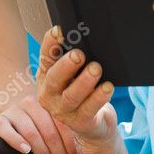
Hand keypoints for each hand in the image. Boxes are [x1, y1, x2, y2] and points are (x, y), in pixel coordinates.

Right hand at [0, 92, 79, 153]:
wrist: (13, 104)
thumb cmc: (40, 118)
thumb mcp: (53, 117)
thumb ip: (65, 128)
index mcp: (49, 101)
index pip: (63, 124)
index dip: (71, 144)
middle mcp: (32, 103)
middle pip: (48, 130)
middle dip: (60, 153)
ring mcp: (15, 111)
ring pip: (31, 133)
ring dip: (43, 152)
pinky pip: (6, 131)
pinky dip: (17, 141)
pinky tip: (26, 151)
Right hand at [36, 28, 117, 145]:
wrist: (92, 123)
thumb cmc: (81, 90)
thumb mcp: (73, 73)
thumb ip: (72, 55)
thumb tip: (78, 32)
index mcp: (46, 77)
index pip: (46, 57)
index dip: (50, 44)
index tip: (59, 30)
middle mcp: (50, 94)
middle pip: (55, 78)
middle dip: (66, 65)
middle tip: (78, 54)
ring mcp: (63, 111)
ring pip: (72, 96)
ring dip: (84, 81)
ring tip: (96, 69)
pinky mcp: (80, 122)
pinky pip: (89, 109)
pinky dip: (99, 97)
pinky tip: (107, 87)